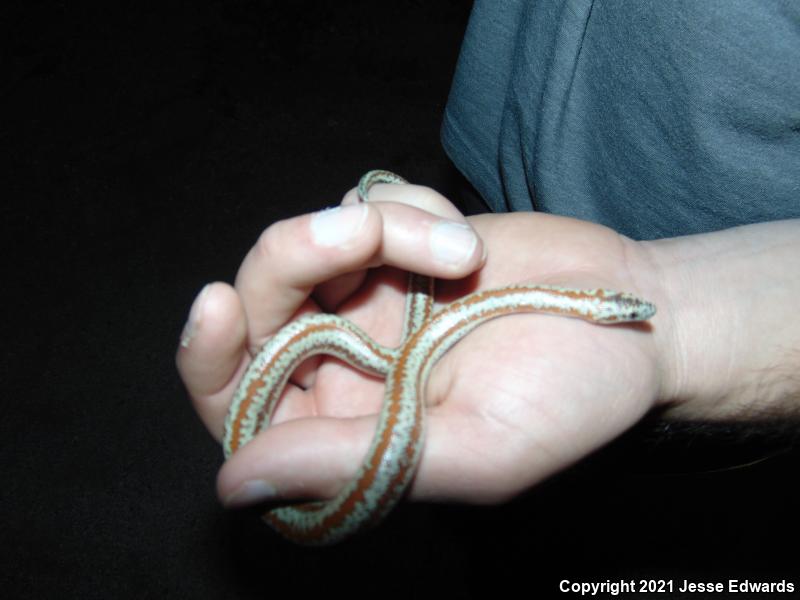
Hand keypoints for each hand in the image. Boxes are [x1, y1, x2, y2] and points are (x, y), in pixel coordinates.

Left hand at [176, 183, 664, 507]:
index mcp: (349, 434)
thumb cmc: (570, 399)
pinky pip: (361, 204)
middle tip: (359, 235)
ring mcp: (368, 299)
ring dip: (369, 226)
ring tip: (459, 247)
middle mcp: (345, 368)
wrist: (633, 315)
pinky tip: (462, 237)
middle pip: (258, 308)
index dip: (208, 361)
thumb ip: (358, 463)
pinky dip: (406, 207)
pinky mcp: (397, 244)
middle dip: (299, 259)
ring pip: (305, 245)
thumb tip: (234, 482)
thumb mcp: (476, 449)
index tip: (215, 305)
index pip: (238, 407)